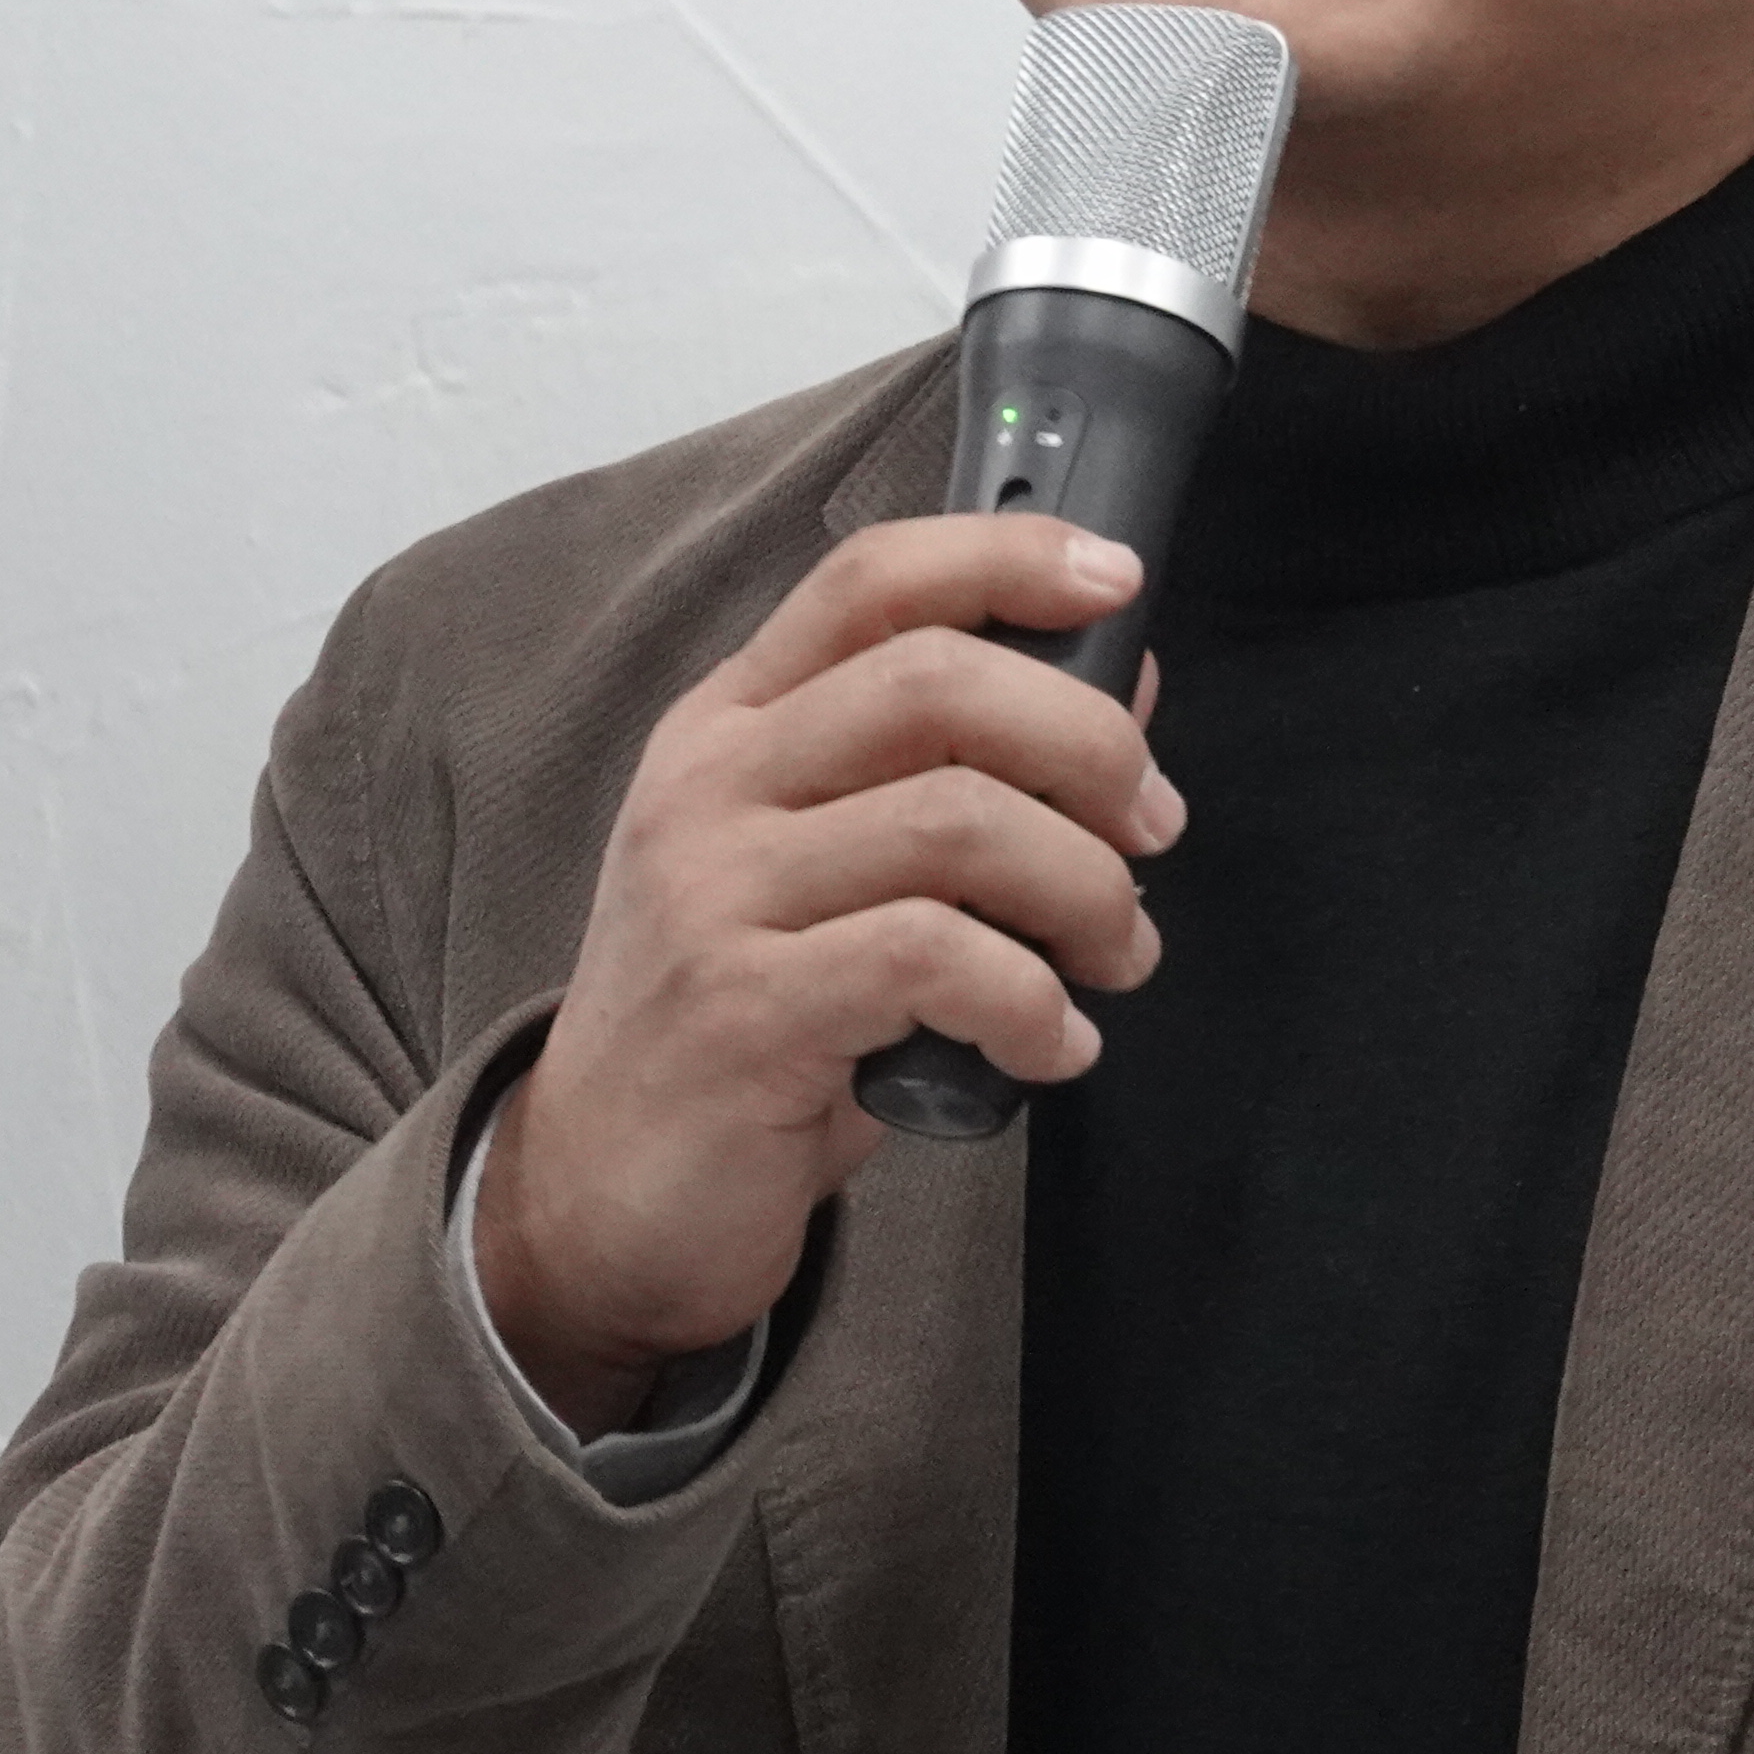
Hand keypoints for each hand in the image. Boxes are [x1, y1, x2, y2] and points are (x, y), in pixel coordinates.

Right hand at [470, 514, 1180, 1432]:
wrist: (601, 1196)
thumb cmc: (749, 1020)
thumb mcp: (834, 874)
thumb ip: (954, 775)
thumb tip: (1118, 684)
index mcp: (735, 724)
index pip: (870, 579)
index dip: (1005, 556)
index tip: (1117, 577)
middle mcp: (712, 785)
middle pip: (936, 681)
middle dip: (1088, 745)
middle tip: (1152, 830)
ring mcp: (716, 893)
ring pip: (958, 820)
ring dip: (1085, 888)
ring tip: (1118, 954)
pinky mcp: (744, 1009)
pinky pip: (936, 959)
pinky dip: (1036, 1002)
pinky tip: (1056, 1045)